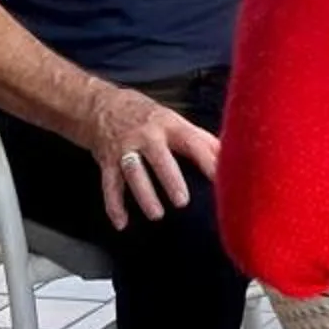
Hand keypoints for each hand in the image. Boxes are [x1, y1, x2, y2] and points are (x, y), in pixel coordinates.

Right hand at [85, 83, 220, 230]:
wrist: (99, 105)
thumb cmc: (145, 116)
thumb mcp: (173, 120)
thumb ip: (200, 139)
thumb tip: (229, 156)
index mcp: (168, 125)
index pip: (191, 142)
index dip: (206, 160)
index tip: (220, 178)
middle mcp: (146, 136)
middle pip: (159, 158)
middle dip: (170, 179)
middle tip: (182, 201)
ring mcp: (125, 149)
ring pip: (133, 173)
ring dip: (144, 194)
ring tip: (156, 214)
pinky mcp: (107, 161)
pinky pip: (110, 185)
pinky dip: (113, 205)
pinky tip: (121, 223)